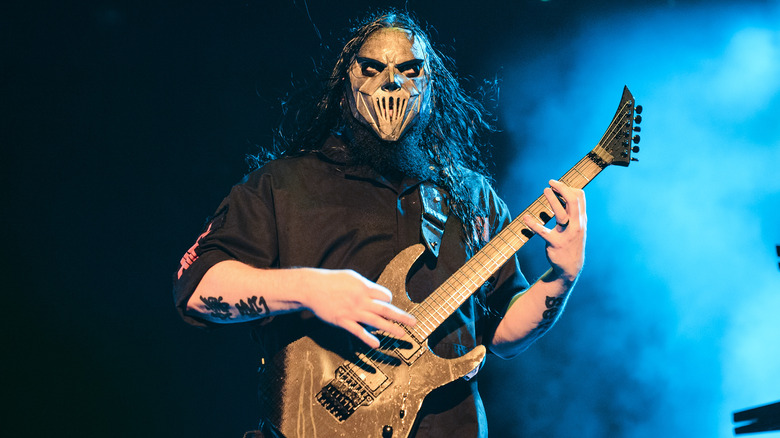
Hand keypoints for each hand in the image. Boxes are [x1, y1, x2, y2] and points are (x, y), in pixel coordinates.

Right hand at [302, 269, 416, 348]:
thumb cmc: (331, 280)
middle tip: (414, 322)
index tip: (388, 304)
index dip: (389, 300)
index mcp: (364, 287)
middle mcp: (361, 300)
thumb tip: (376, 292)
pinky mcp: (343, 321)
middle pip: (386, 309)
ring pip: (376, 321)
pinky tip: (377, 344)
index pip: (385, 296)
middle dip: (402, 317)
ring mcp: (353, 312)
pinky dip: (369, 339)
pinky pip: (359, 332)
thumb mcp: (351, 277)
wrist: (312, 288)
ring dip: (391, 328)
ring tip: (402, 334)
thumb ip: (365, 285)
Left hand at [522, 179, 586, 282]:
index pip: (580, 197)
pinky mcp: (555, 243)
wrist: (571, 267)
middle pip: (573, 202)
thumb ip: (573, 212)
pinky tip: (525, 218)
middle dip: (562, 189)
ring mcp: (567, 234)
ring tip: (545, 190)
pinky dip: (533, 224)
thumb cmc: (572, 242)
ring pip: (560, 214)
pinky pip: (543, 232)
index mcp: (581, 219)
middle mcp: (576, 225)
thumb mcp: (577, 226)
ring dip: (552, 200)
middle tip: (551, 182)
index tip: (557, 185)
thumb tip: (565, 193)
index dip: (569, 187)